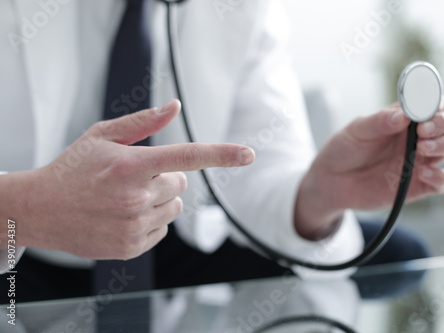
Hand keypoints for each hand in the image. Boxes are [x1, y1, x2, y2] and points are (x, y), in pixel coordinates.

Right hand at [10, 100, 254, 258]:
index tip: (249, 153)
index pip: (186, 156)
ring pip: (174, 208)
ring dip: (159, 200)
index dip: (221, 154)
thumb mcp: (102, 136)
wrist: (40, 210)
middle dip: (166, 178)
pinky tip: (122, 215)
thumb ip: (143, 122)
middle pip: (182, 185)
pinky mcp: (131, 247)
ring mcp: (133, 226)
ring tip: (125, 198)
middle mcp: (135, 197)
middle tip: (135, 178)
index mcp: (130, 165)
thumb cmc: (73, 168)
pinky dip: (150, 221)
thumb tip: (174, 105)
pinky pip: (162, 229)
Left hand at [295, 97, 443, 239]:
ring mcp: (420, 160)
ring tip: (422, 148)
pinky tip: (423, 173)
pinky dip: (442, 178)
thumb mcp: (356, 130)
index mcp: (405, 118)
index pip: (434, 103)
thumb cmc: (344, 149)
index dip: (435, 102)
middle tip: (423, 130)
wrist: (331, 181)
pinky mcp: (419, 185)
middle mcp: (418, 137)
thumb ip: (379, 121)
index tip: (422, 109)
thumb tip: (403, 114)